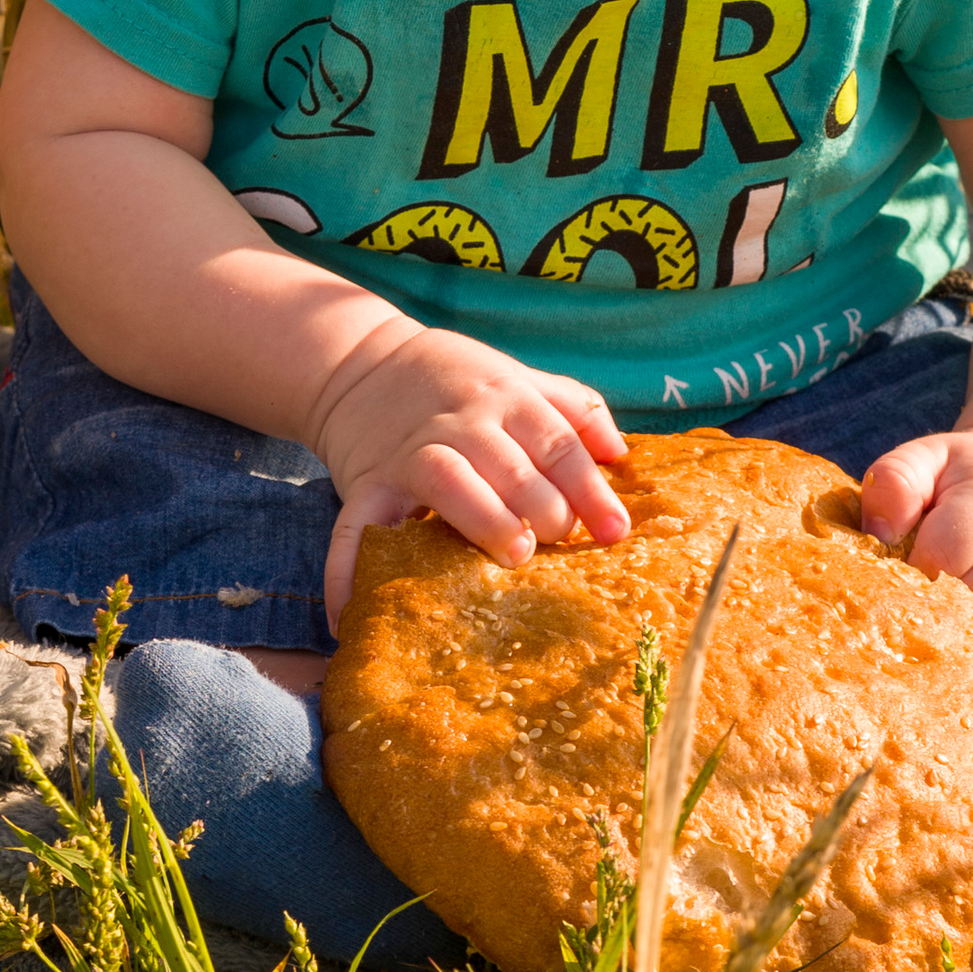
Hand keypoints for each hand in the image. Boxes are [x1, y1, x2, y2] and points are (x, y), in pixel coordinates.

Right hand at [314, 328, 628, 630]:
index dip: (591, 489)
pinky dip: (349, 565)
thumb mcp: (517, 377)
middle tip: (560, 542)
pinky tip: (351, 608)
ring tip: (513, 555)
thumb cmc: (458, 381)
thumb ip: (572, 408)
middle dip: (544, 508)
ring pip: (449, 479)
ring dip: (484, 519)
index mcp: (506, 396)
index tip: (616, 531)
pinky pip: (356, 524)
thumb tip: (622, 453)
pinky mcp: (367, 480)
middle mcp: (462, 420)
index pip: (558, 442)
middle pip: (511, 464)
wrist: (362, 363)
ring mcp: (411, 450)